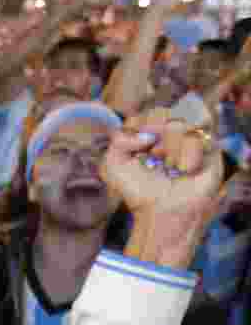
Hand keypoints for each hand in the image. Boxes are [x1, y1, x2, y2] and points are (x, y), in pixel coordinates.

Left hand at [100, 109, 224, 268]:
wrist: (162, 212)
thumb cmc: (139, 190)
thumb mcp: (113, 166)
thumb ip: (118, 141)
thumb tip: (145, 135)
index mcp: (147, 134)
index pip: (143, 114)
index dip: (138, 126)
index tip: (137, 146)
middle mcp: (169, 133)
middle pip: (161, 113)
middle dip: (153, 133)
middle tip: (153, 155)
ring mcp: (190, 138)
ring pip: (179, 124)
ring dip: (169, 147)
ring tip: (168, 166)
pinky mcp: (210, 148)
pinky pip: (198, 139)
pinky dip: (187, 156)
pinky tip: (184, 170)